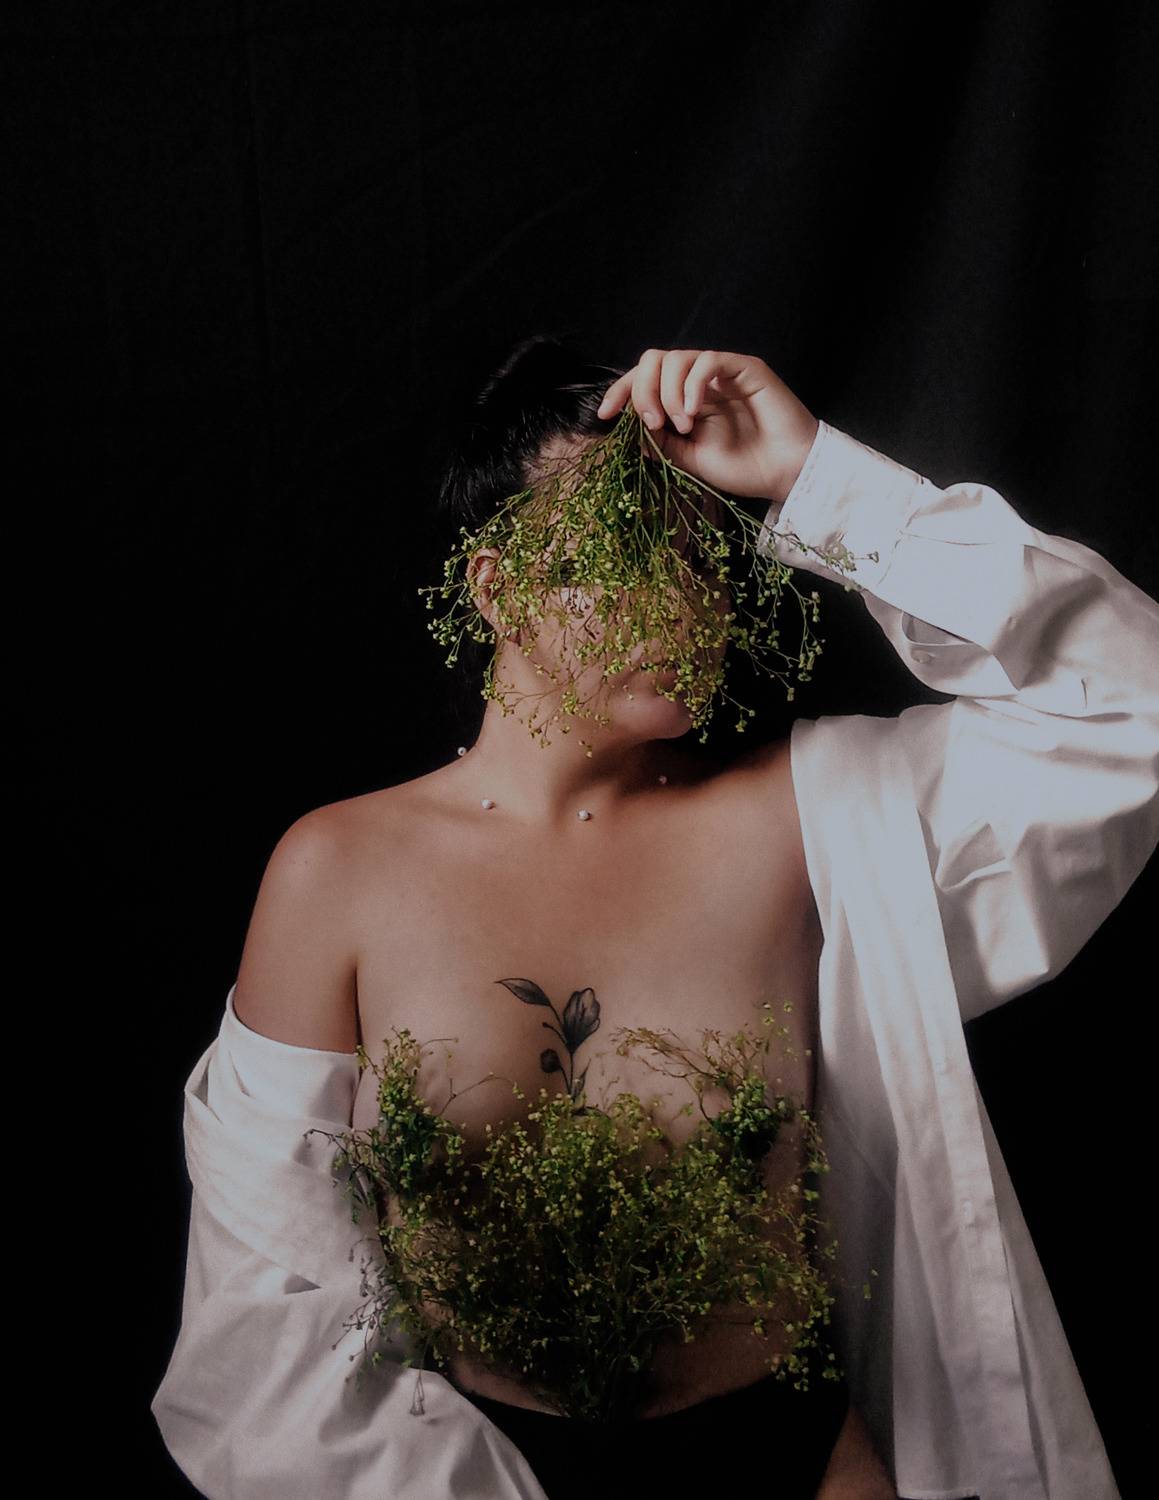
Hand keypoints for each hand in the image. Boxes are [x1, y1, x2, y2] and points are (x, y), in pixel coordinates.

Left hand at [595, 348, 818, 504]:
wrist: (784, 473)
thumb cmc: (741, 467)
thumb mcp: (686, 459)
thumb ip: (656, 441)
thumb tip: (623, 424)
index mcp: (681, 399)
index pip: (642, 380)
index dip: (620, 391)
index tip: (605, 415)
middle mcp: (697, 381)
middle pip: (652, 360)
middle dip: (640, 389)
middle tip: (652, 422)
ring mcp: (720, 372)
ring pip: (675, 357)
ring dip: (667, 393)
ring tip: (681, 425)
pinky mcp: (743, 368)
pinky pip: (707, 360)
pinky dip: (691, 384)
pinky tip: (693, 412)